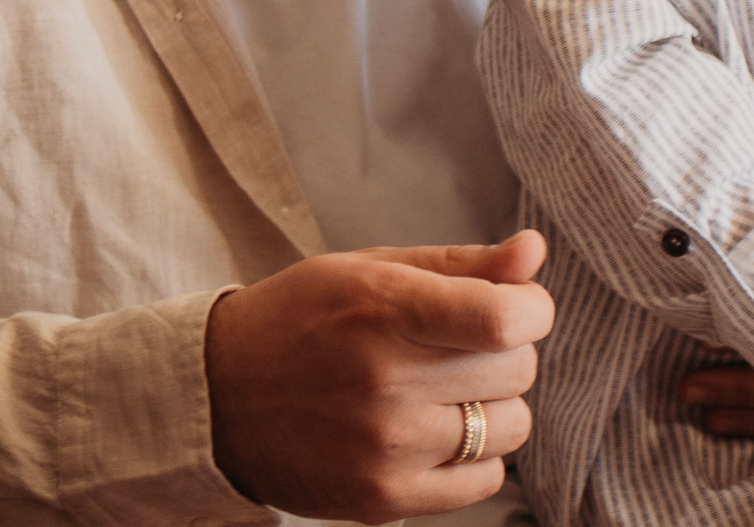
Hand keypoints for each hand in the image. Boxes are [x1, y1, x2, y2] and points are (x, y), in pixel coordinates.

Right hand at [206, 232, 553, 518]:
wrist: (218, 396)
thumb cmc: (305, 316)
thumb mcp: (375, 266)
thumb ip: (464, 263)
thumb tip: (534, 252)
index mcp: (387, 311)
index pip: (505, 319)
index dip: (533, 308)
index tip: (519, 304)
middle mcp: (387, 385)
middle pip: (516, 370)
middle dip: (509, 350)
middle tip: (465, 344)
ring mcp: (385, 450)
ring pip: (511, 427)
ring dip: (498, 404)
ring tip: (451, 388)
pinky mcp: (380, 501)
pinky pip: (483, 483)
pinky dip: (478, 457)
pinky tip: (440, 431)